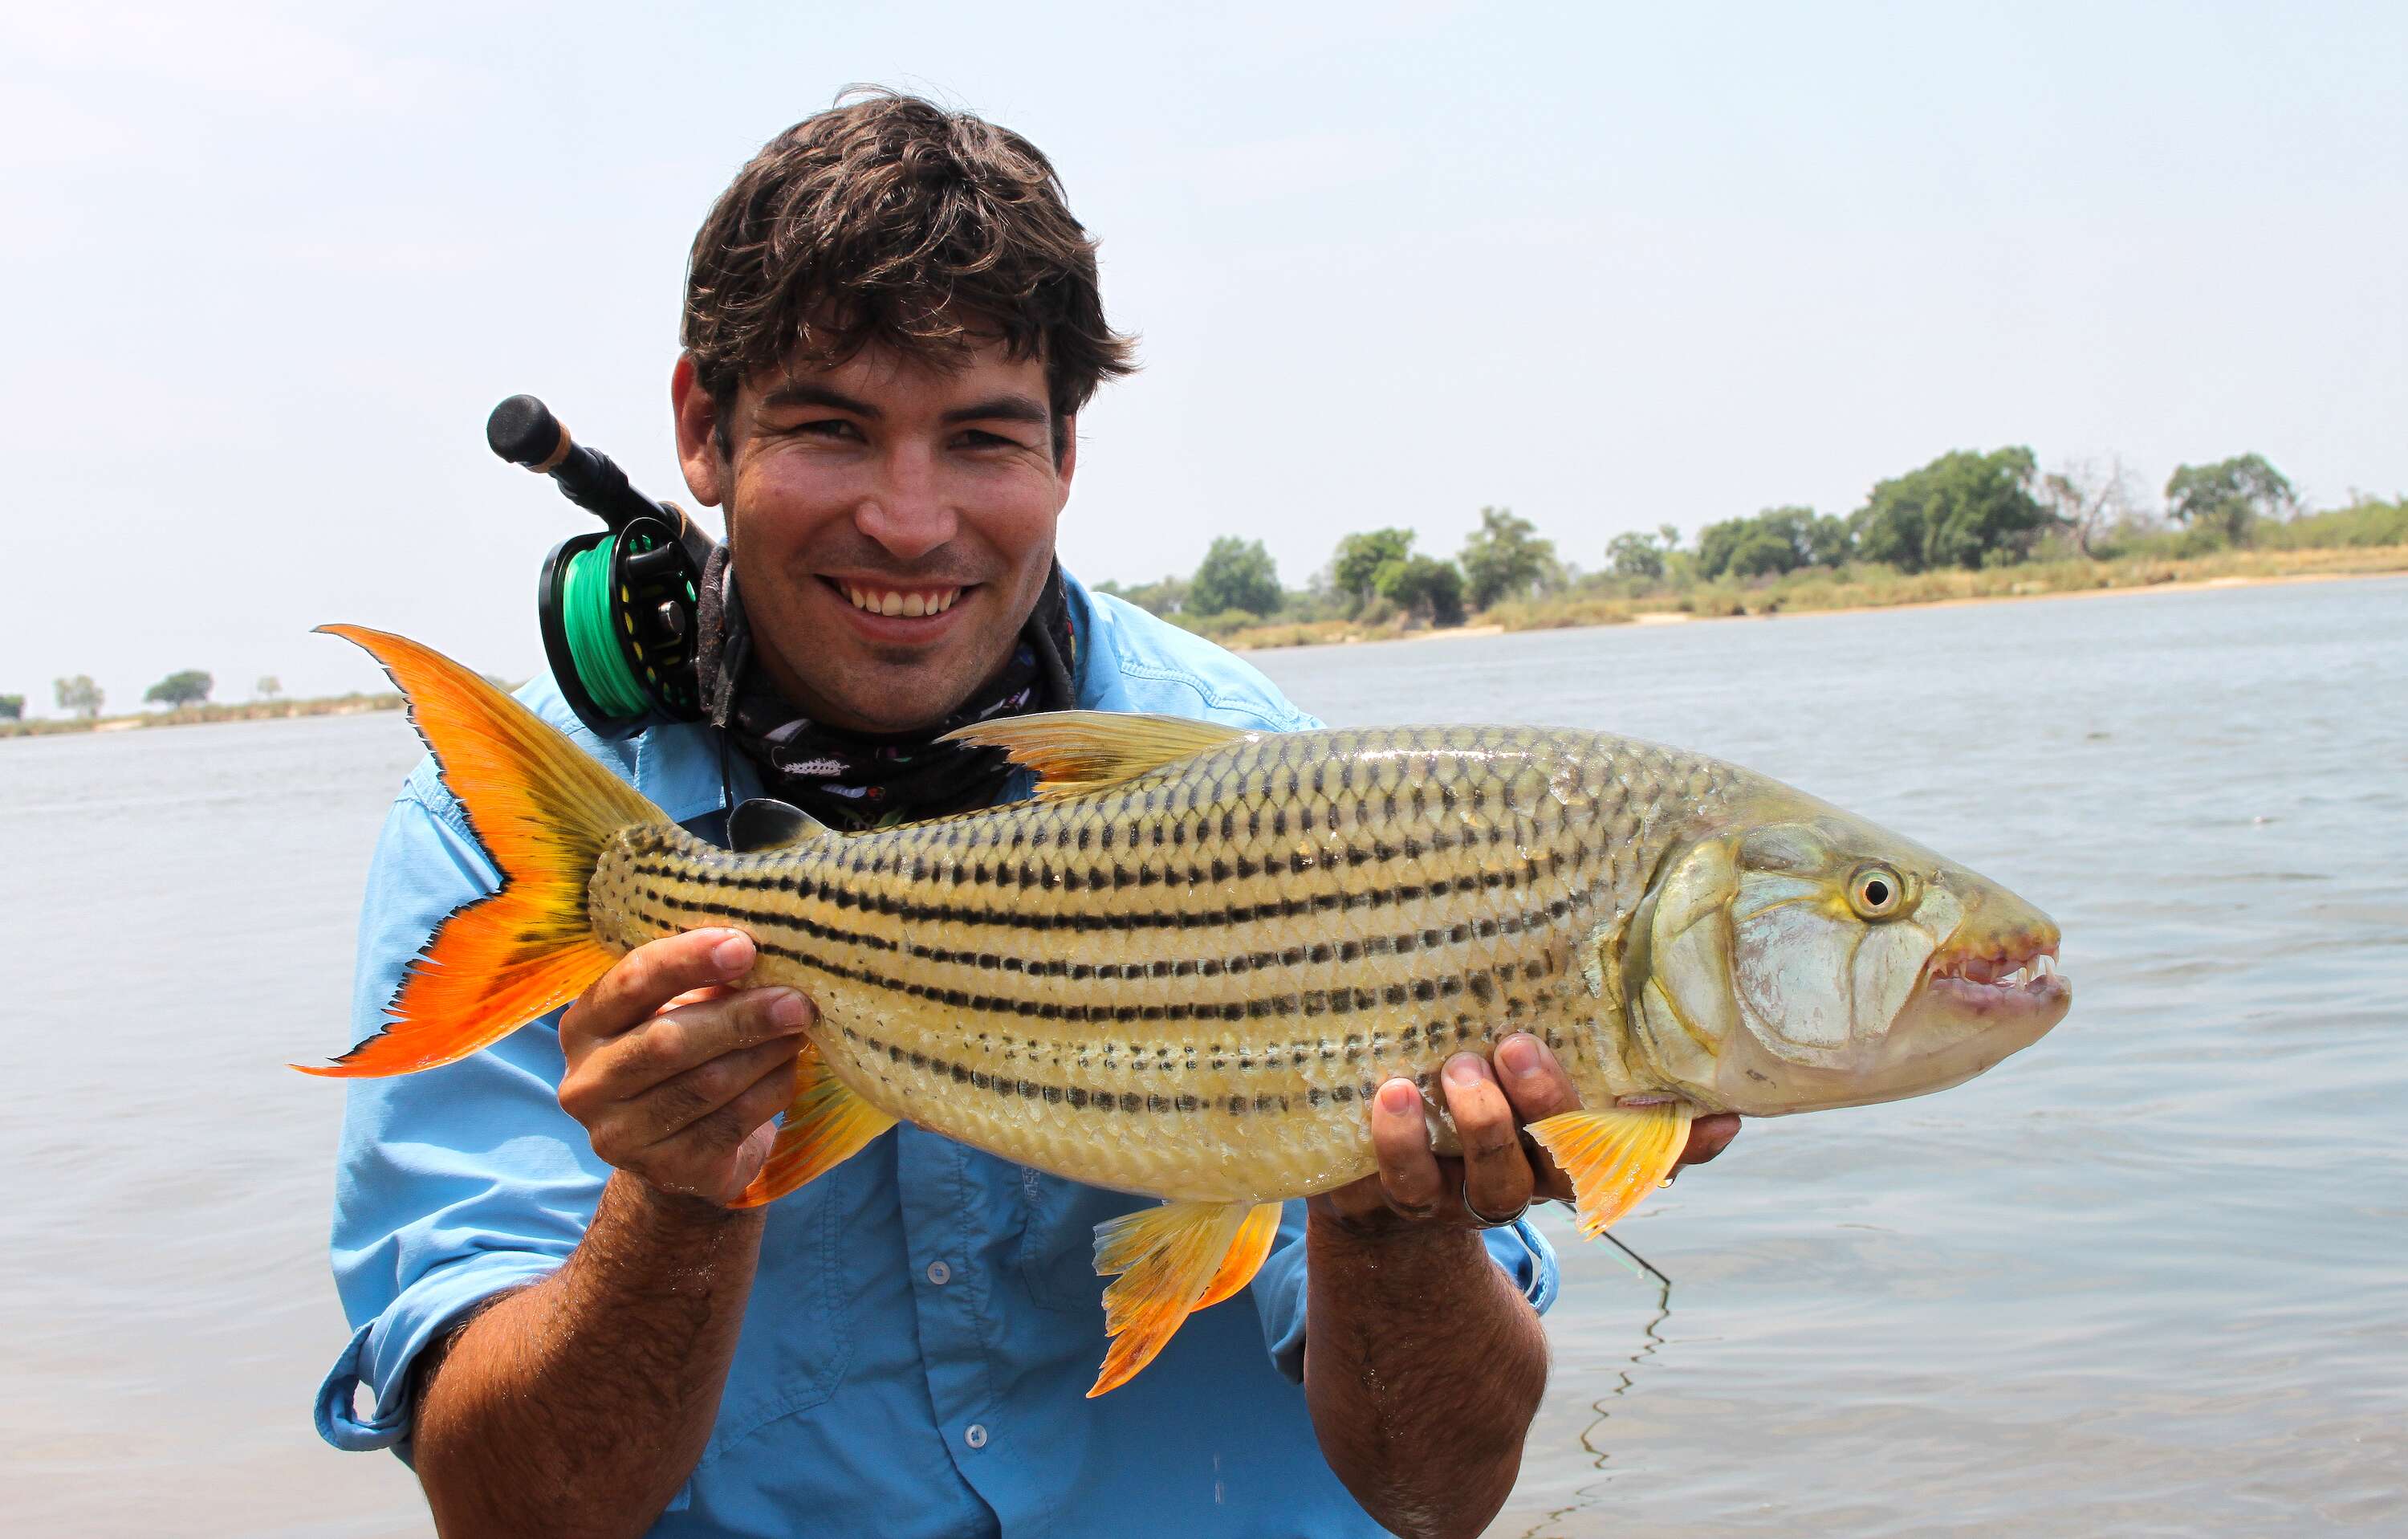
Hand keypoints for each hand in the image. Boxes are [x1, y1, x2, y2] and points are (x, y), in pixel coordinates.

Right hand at [557, 928, 815, 1207]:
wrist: (683, 1150)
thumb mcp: (675, 1011)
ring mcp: (620, 1135)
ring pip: (706, 1085)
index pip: (630, 983)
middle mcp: (587, 1084)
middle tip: (796, 1000)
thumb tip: (768, 951)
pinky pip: (730, 1124)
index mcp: (583, 1027)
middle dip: (740, 1017)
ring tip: (800, 1029)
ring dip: (764, 1053)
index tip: (744, 946)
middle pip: (668, 1041)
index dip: (687, 961)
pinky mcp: (665, 1170)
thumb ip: (702, 982)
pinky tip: (790, 1069)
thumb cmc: (683, 1055)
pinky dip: (770, 1091)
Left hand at [1312, 1033, 1740, 1235]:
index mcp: (1562, 1154)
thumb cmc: (1458, 1106)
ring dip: (1482, 1124)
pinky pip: (1403, 1181)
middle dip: (1547, 1105)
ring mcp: (1463, 1199)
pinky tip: (1395, 1093)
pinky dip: (1399, 1140)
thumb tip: (1690, 1068)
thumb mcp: (1509, 1081)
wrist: (1369, 1187)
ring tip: (1458, 1067)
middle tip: (1518, 1045)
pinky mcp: (1399, 1201)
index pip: (1637, 1157)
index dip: (1683, 1146)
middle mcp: (1523, 1183)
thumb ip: (1569, 1055)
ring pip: (1491, 1182)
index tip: (1721, 1115)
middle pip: (1561, 1165)